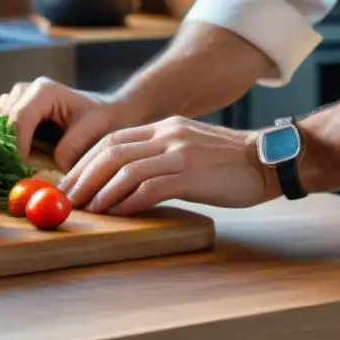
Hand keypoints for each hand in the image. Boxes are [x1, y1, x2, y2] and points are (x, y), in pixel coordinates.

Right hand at [0, 77, 140, 170]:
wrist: (106, 112)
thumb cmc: (101, 121)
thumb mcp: (92, 134)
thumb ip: (69, 149)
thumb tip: (47, 164)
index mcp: (42, 91)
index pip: (17, 120)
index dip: (17, 148)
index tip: (26, 169)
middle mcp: (23, 90)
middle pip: (1, 123)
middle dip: (10, 148)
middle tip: (27, 167)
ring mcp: (13, 97)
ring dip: (5, 144)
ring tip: (24, 159)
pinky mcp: (9, 108)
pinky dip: (2, 141)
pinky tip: (18, 153)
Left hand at [57, 116, 279, 214]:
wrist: (270, 161)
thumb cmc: (229, 163)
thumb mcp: (187, 147)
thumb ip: (158, 154)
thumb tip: (124, 178)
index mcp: (163, 127)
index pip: (112, 139)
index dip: (86, 161)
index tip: (71, 181)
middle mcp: (167, 135)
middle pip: (111, 151)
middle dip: (85, 175)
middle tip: (69, 196)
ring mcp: (179, 153)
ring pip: (125, 168)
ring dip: (101, 190)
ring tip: (88, 208)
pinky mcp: (191, 174)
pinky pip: (149, 187)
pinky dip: (127, 201)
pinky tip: (116, 212)